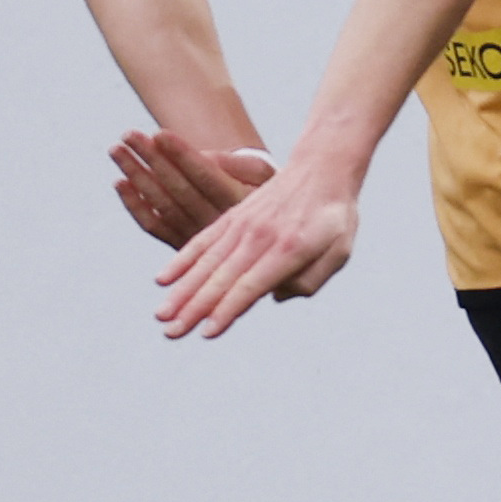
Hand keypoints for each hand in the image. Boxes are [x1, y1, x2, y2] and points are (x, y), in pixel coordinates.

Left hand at [108, 130, 272, 250]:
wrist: (267, 234)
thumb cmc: (264, 194)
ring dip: (136, 176)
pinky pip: (154, 227)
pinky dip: (135, 205)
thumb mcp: (265, 175)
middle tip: (129, 134)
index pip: (207, 176)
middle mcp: (218, 226)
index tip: (160, 133)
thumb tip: (203, 157)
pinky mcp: (182, 246)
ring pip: (162, 206)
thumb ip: (236, 164)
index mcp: (241, 206)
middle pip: (179, 189)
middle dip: (152, 159)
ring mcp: (198, 240)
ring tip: (117, 150)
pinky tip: (120, 183)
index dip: (182, 155)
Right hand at [154, 160, 359, 338]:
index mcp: (288, 249)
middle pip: (220, 280)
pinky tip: (163, 279)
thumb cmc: (334, 217)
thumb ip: (311, 279)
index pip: (250, 286)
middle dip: (194, 309)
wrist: (321, 168)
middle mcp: (259, 237)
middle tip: (171, 333)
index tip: (207, 333)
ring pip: (205, 264)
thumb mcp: (339, 251)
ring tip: (161, 315)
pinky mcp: (232, 218)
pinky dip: (182, 261)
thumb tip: (275, 296)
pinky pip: (202, 241)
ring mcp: (241, 225)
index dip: (227, 311)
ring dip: (181, 291)